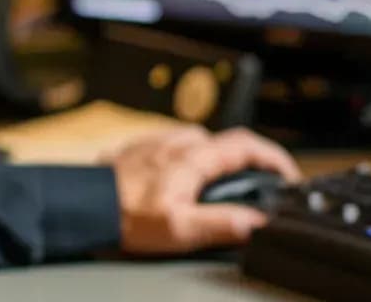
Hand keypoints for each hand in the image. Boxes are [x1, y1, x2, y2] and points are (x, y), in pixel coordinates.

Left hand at [108, 126, 301, 254]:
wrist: (82, 206)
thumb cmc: (125, 216)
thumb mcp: (180, 229)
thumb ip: (223, 224)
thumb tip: (258, 223)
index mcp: (194, 156)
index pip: (247, 145)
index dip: (275, 157)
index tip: (289, 174)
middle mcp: (178, 141)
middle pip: (224, 146)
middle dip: (242, 167)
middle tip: (252, 192)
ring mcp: (157, 142)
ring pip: (197, 147)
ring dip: (211, 165)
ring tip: (212, 193)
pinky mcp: (139, 149)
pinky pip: (173, 151)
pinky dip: (185, 165)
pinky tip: (176, 186)